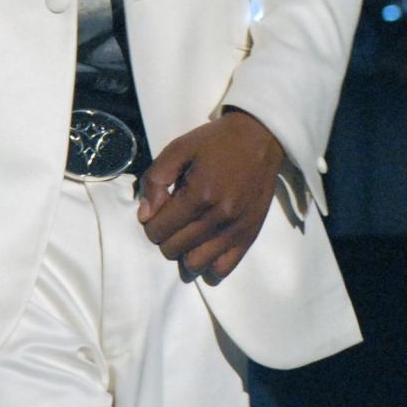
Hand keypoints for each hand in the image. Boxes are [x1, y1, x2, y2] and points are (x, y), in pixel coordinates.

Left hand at [137, 109, 284, 283]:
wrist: (260, 138)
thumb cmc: (216, 142)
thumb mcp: (178, 148)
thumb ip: (155, 179)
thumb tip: (145, 215)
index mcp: (198, 194)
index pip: (158, 230)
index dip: (151, 222)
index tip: (159, 211)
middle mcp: (218, 217)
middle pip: (173, 249)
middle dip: (165, 237)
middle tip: (173, 220)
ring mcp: (235, 230)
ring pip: (195, 264)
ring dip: (184, 253)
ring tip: (189, 235)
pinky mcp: (249, 236)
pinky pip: (223, 268)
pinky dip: (209, 265)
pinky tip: (206, 248)